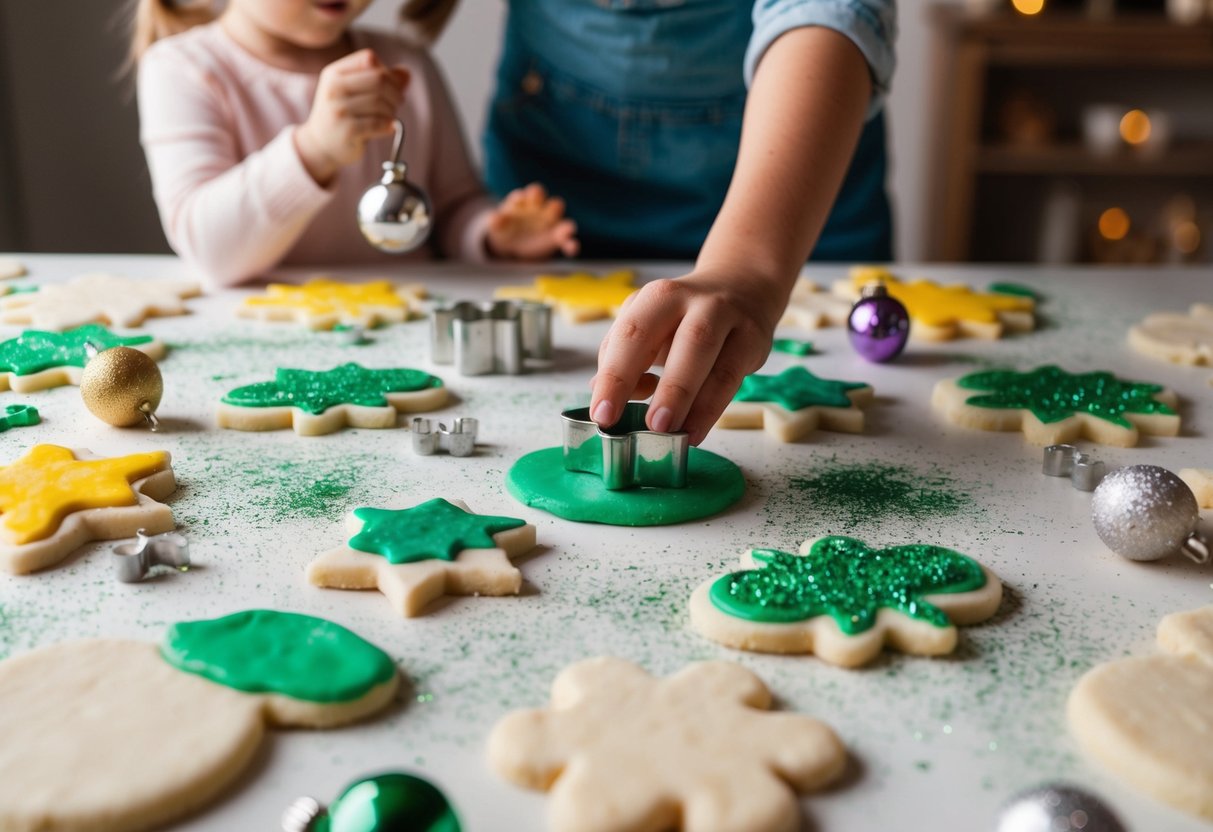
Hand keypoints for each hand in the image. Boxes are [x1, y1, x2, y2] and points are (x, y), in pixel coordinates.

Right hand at [295, 49, 407, 186]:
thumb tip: (406, 73)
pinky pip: (378, 123)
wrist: (321, 145)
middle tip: (398, 103)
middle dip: (395, 92)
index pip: (369, 58)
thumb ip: (380, 79)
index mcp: (334, 73)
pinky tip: (388, 128)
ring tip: (389, 117)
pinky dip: (388, 125)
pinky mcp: (347, 130)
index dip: (387, 72)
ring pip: (380, 102)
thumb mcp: (355, 92)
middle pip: (378, 79)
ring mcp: (338, 110)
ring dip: (392, 111)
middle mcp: (333, 88)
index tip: (392, 87)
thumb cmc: (343, 115)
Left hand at [486, 183, 578, 259]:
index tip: (524, 198)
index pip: (534, 193)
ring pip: (563, 222)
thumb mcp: (496, 225)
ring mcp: (551, 225)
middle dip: (553, 208)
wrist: (510, 245)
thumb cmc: (504, 229)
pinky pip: (567, 242)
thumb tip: (494, 217)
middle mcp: (543, 211)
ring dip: (566, 225)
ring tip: (568, 229)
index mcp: (529, 202)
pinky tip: (572, 248)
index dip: (531, 195)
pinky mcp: (556, 240)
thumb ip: (496, 221)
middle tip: (550, 207)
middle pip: (552, 204)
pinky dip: (571, 245)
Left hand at [590, 266, 786, 445]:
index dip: (614, 375)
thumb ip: (624, 355)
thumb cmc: (686, 318)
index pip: (629, 334)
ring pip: (702, 352)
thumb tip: (599, 390)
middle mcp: (691, 300)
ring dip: (683, 395)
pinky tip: (694, 431)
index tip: (602, 415)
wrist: (742, 289)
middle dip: (655, 384)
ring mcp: (725, 316)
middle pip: (666, 337)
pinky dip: (711, 408)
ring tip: (668, 432)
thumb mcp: (650, 328)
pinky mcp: (752, 339)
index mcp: (657, 298)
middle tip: (639, 425)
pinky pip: (730, 376)